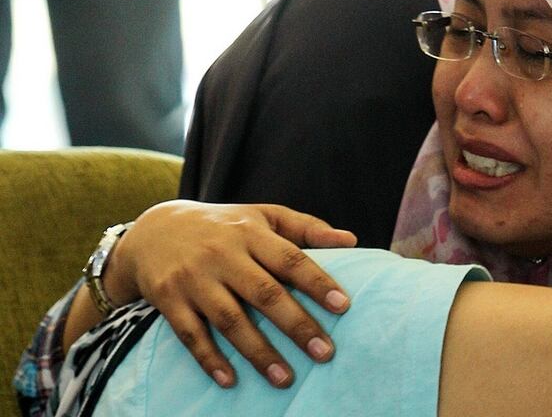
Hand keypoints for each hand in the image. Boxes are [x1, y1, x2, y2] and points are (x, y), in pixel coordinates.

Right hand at [109, 200, 357, 387]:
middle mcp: (222, 254)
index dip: (317, 282)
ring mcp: (193, 279)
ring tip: (285, 379)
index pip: (290, 259)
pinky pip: (191, 335)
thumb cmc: (224, 226)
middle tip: (325, 353)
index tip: (344, 306)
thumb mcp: (263, 215)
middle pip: (264, 294)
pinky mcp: (168, 300)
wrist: (154, 230)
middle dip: (296, 325)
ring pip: (230, 320)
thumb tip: (352, 240)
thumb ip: (306, 228)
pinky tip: (231, 381)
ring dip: (258, 352)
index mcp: (250, 233)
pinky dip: (210, 359)